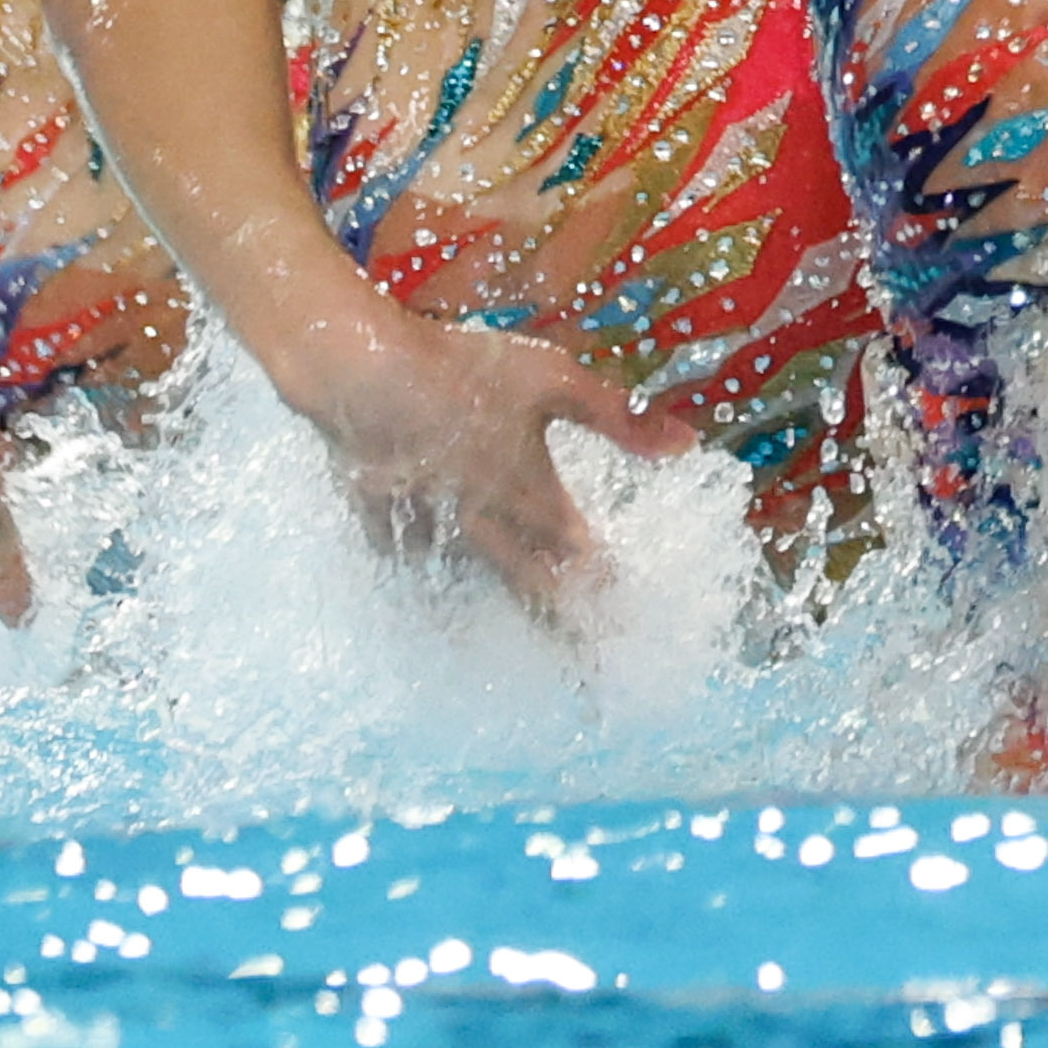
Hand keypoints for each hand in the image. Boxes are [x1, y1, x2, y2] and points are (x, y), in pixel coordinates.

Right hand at [284, 316, 695, 620]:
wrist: (359, 374)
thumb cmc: (462, 372)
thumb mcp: (554, 381)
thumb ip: (620, 418)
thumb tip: (687, 446)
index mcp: (530, 496)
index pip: (583, 562)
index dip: (609, 595)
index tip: (632, 631)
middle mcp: (485, 527)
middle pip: (533, 589)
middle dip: (567, 629)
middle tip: (591, 675)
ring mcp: (432, 531)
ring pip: (476, 584)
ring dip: (508, 612)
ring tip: (533, 640)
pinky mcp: (385, 521)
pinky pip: (417, 567)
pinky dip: (436, 586)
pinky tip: (439, 594)